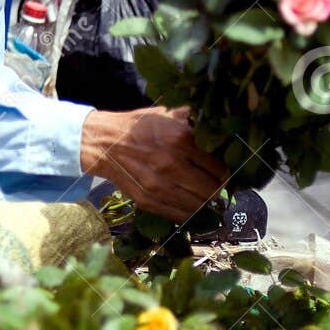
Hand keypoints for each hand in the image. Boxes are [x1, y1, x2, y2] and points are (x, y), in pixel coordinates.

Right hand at [81, 106, 226, 221]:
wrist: (104, 143)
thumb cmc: (140, 126)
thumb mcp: (168, 113)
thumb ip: (195, 119)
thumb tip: (222, 126)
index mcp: (180, 139)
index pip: (219, 167)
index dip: (225, 171)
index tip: (222, 170)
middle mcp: (172, 165)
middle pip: (212, 190)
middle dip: (217, 188)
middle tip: (215, 184)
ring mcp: (159, 186)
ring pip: (199, 206)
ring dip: (205, 202)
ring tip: (203, 194)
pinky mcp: (148, 202)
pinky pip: (180, 215)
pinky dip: (189, 212)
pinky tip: (189, 203)